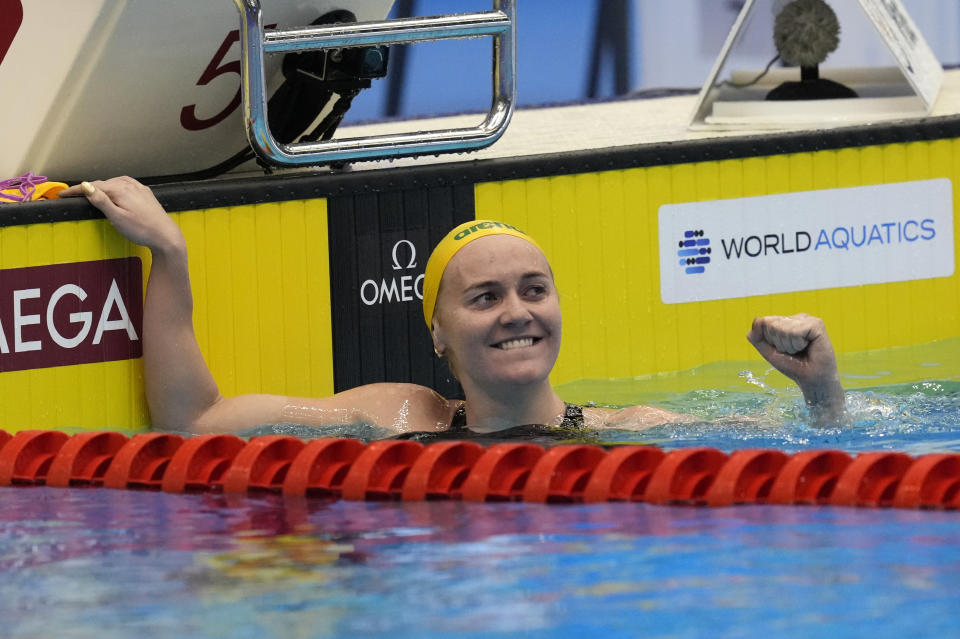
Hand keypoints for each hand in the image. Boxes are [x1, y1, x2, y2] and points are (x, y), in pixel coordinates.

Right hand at [60, 177, 184, 254]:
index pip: (92, 186)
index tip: (62, 194)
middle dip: (88, 188)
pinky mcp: (146, 194)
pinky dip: (116, 186)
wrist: (166, 236)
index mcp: (120, 189)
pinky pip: (127, 185)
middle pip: (103, 183)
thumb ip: (101, 200)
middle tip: (73, 194)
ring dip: (102, 186)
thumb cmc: (142, 230)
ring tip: (91, 193)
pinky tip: (116, 191)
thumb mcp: (117, 217)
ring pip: (115, 183)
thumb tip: (86, 185)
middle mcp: (130, 185)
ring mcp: (140, 189)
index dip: (76, 190)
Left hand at [747, 313, 843, 421]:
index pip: (764, 322)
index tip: (784, 350)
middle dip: (779, 343)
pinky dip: (797, 344)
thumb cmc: (792, 365)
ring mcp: (808, 319)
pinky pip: (795, 332)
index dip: (770, 341)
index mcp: (787, 321)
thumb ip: (757, 337)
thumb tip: (757, 319)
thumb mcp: (768, 351)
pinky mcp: (817, 324)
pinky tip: (807, 347)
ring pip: (782, 328)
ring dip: (789, 345)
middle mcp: (797, 318)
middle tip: (794, 352)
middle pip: (772, 324)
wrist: (812, 379)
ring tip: (801, 350)